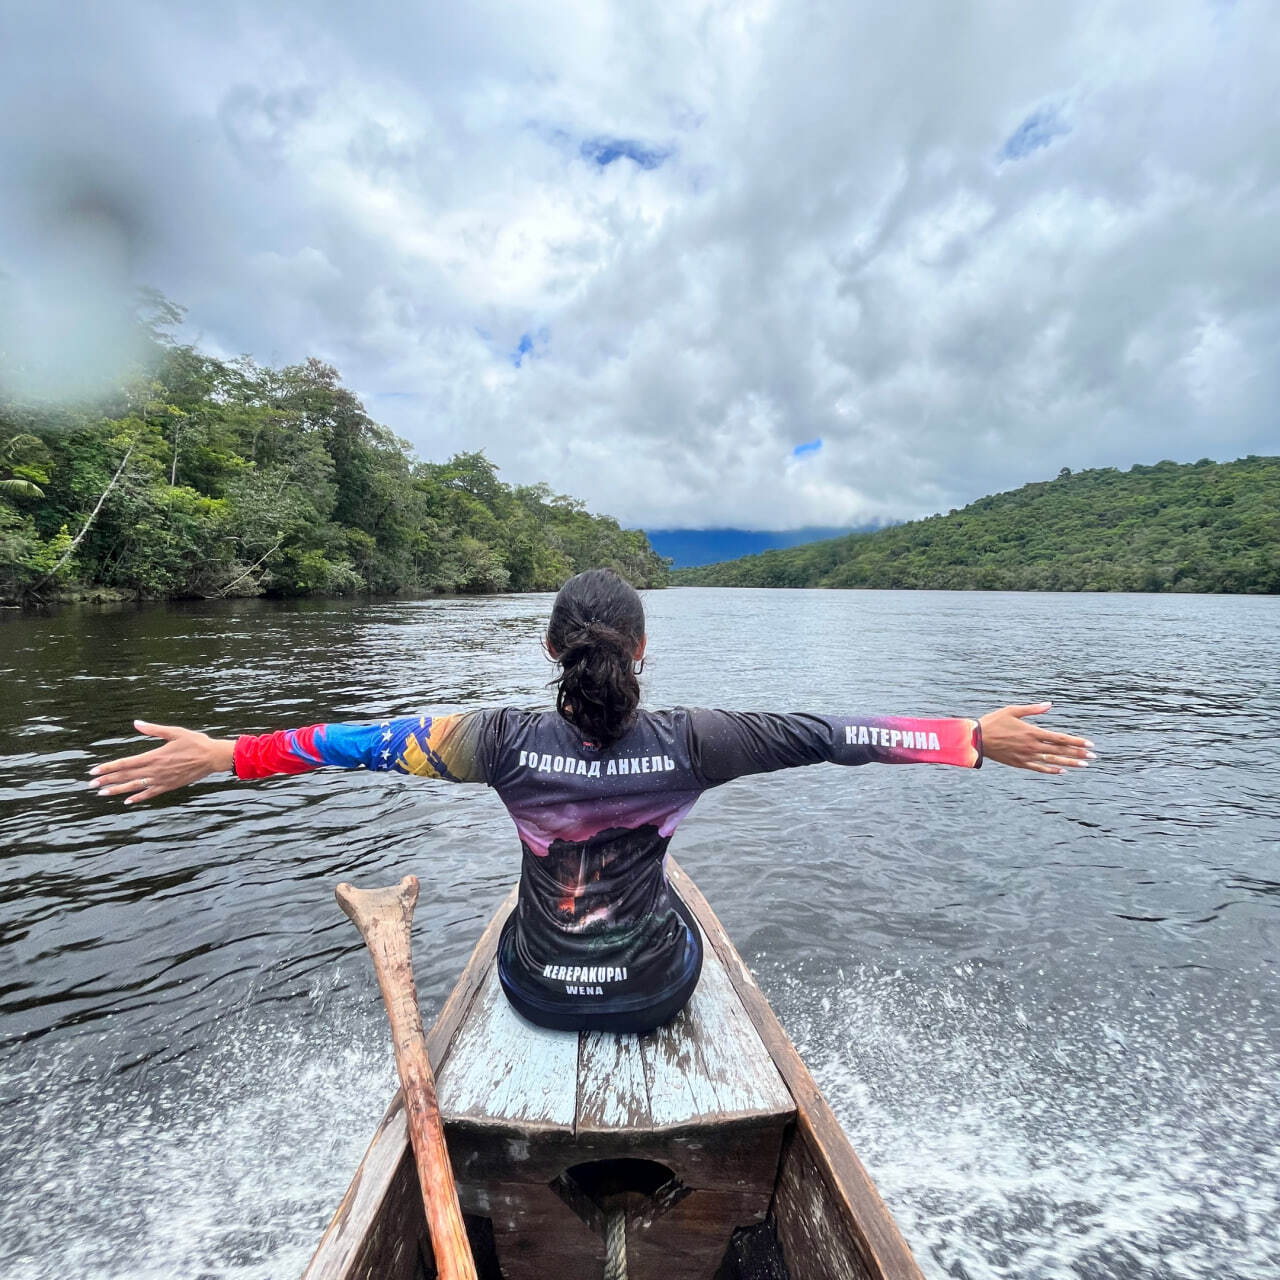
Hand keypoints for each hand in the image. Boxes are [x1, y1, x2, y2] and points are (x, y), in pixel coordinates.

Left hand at [90, 720, 236, 803]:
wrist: (213, 757)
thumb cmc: (195, 742)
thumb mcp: (174, 732)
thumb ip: (153, 729)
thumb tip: (136, 723)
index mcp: (154, 756)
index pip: (125, 763)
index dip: (108, 767)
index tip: (94, 770)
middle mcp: (155, 770)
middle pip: (126, 776)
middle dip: (107, 780)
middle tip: (91, 784)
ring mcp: (161, 780)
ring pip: (135, 786)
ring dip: (117, 790)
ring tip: (102, 793)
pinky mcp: (169, 786)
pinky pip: (150, 794)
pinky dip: (138, 798)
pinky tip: (128, 801)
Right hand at [978, 703, 1094, 773]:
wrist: (976, 739)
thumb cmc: (993, 721)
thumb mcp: (1012, 710)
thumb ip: (1032, 709)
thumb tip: (1049, 704)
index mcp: (1032, 732)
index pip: (1060, 738)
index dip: (1076, 741)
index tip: (1090, 744)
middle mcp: (1032, 746)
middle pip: (1060, 751)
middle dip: (1078, 753)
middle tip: (1093, 757)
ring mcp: (1027, 756)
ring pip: (1053, 761)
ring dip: (1070, 763)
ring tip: (1084, 765)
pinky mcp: (1019, 763)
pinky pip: (1039, 768)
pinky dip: (1051, 770)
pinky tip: (1062, 771)